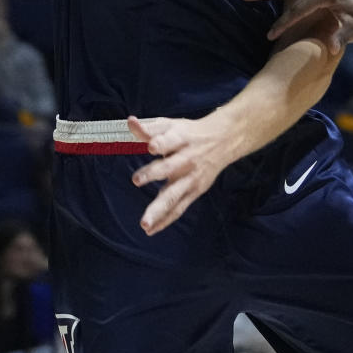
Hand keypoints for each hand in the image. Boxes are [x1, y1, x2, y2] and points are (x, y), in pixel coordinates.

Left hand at [128, 112, 233, 234]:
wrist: (223, 140)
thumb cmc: (189, 133)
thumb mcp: (172, 125)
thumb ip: (150, 127)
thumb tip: (129, 122)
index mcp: (181, 139)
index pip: (170, 140)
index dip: (160, 143)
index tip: (150, 146)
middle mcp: (187, 159)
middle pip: (170, 168)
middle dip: (154, 173)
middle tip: (136, 180)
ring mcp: (191, 178)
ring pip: (174, 195)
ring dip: (159, 210)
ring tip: (144, 223)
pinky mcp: (194, 191)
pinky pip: (178, 208)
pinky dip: (165, 220)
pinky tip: (150, 230)